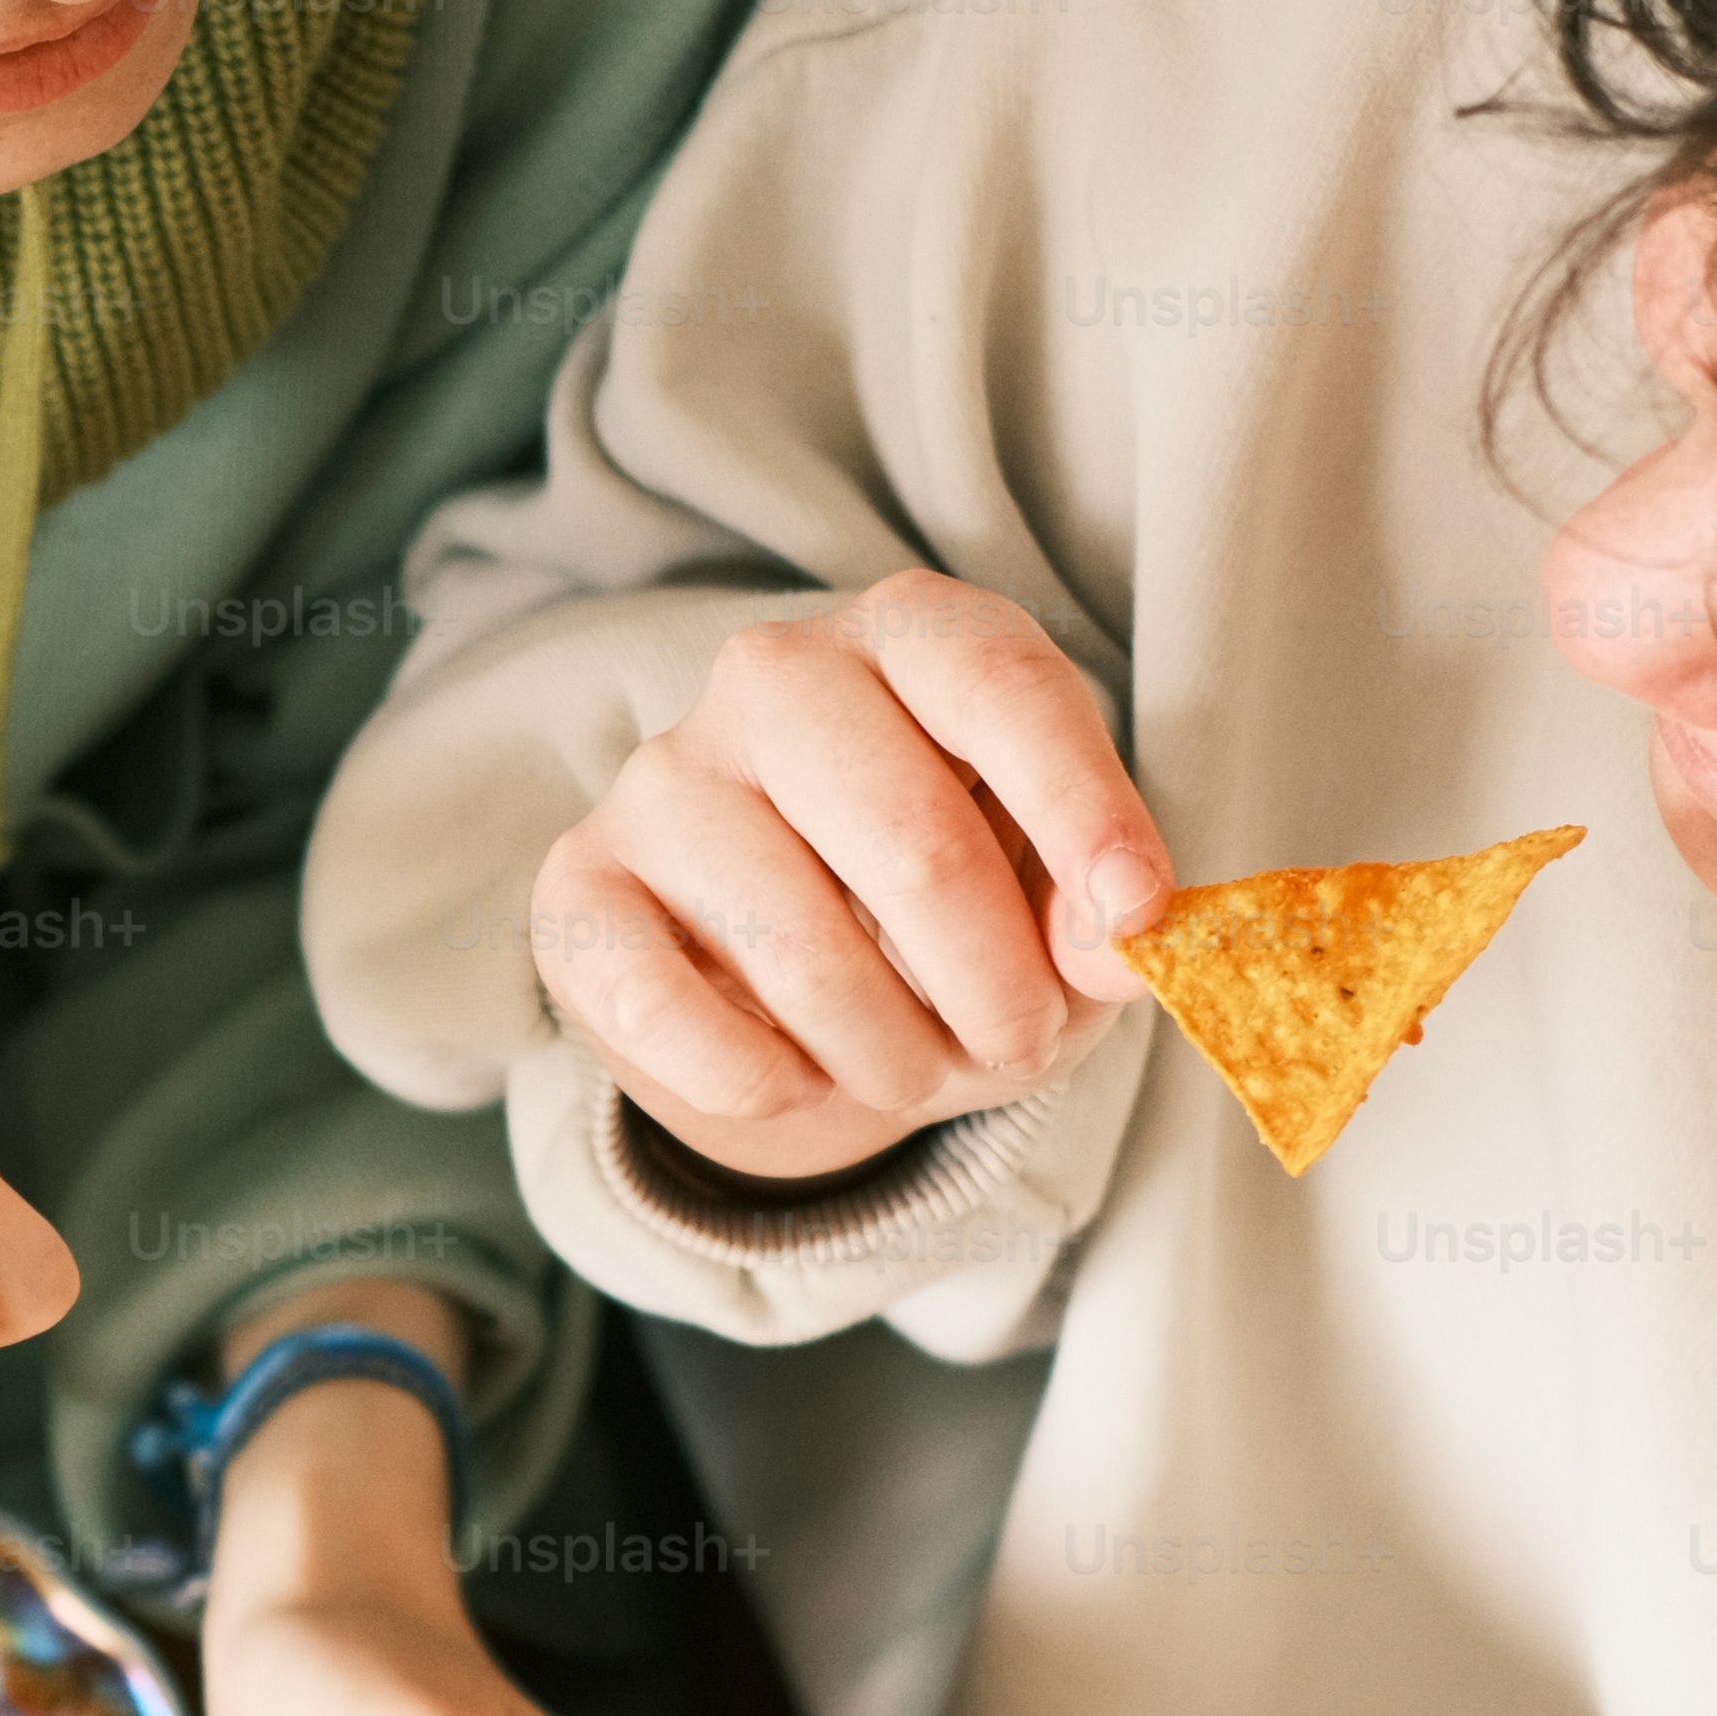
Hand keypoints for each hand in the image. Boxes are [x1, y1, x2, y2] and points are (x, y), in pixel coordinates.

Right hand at [534, 568, 1172, 1181]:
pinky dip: (761, 1080)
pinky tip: (795, 1077)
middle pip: (917, 843)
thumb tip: (1115, 942)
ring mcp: (665, 773)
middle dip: (996, 989)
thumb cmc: (942, 909)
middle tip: (1015, 1043)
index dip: (1086, 813)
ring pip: (803, 952)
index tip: (1136, 920)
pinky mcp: (580, 880)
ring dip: (891, 1057)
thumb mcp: (1053, 900)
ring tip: (912, 1068)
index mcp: (913, 635)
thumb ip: (1099, 909)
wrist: (774, 978)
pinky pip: (666, 1007)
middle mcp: (777, 674)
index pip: (1005, 691)